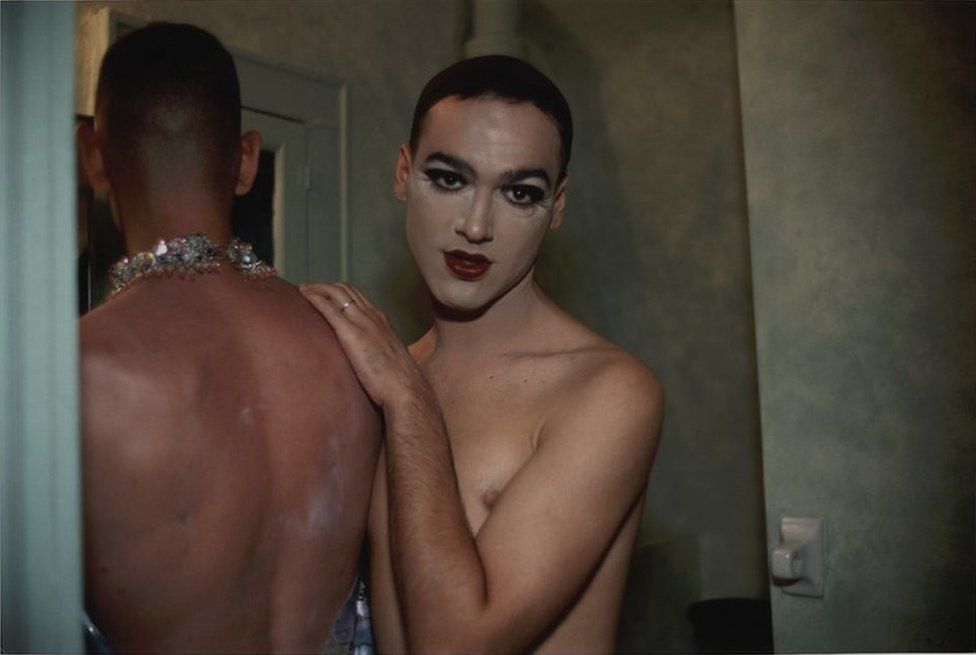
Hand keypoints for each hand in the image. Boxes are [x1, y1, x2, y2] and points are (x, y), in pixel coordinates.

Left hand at [300, 282, 432, 411]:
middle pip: (346, 290)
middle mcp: (372, 316)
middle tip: (309, 288)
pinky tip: (303, 296)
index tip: (325, 294)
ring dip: (317, 287)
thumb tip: (368, 360)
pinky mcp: (351, 333)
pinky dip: (315, 297)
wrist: (405, 389)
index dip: (340, 292)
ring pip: (337, 293)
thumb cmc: (399, 382)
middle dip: (325, 286)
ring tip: (303, 289)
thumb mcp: (389, 359)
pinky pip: (329, 308)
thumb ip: (377, 352)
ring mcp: (362, 322)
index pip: (358, 297)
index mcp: (382, 321)